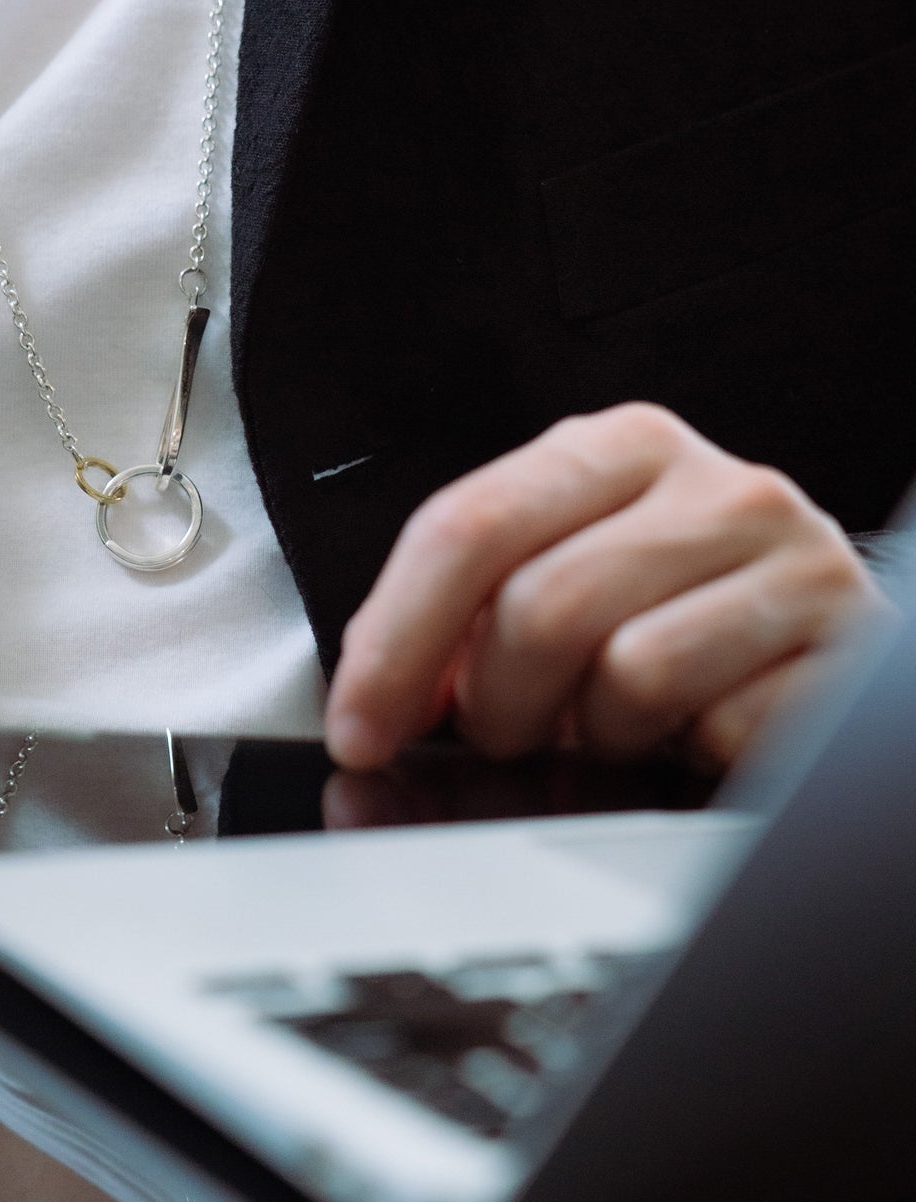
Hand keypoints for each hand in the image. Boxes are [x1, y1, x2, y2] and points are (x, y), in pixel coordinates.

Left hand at [324, 404, 891, 775]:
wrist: (826, 644)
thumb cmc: (687, 613)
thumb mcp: (575, 576)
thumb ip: (477, 606)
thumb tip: (380, 689)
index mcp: (622, 448)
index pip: (469, 525)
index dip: (395, 639)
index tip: (359, 724)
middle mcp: (711, 485)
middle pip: (539, 605)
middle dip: (497, 703)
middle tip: (509, 730)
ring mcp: (788, 558)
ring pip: (627, 670)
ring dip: (595, 732)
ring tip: (617, 722)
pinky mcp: (841, 640)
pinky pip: (716, 724)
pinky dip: (685, 753)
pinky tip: (695, 730)